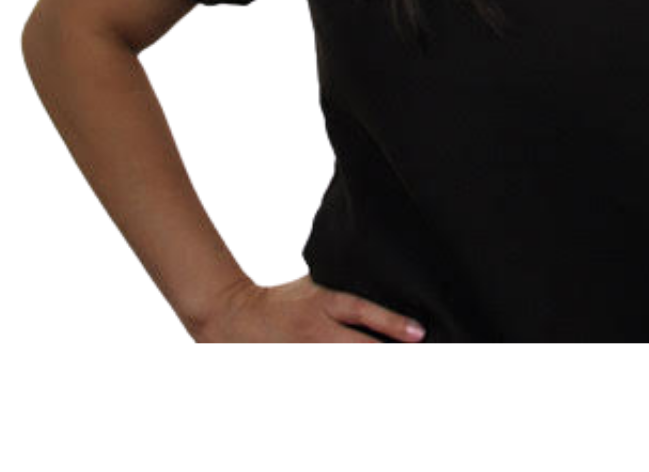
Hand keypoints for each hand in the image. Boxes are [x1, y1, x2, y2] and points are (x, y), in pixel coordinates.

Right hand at [191, 273, 424, 369]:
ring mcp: (302, 356)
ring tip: (395, 363)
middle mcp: (315, 333)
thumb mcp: (308, 284)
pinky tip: (360, 366)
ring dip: (366, 363)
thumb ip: (337, 288)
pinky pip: (322, 368)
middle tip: (410, 360)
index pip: (362, 311)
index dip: (390, 323)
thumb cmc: (276, 300)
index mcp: (321, 306)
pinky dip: (338, 366)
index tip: (417, 333)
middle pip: (358, 351)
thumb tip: (370, 280)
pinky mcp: (294, 366)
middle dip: (382, 356)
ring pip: (342, 364)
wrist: (231, 317)